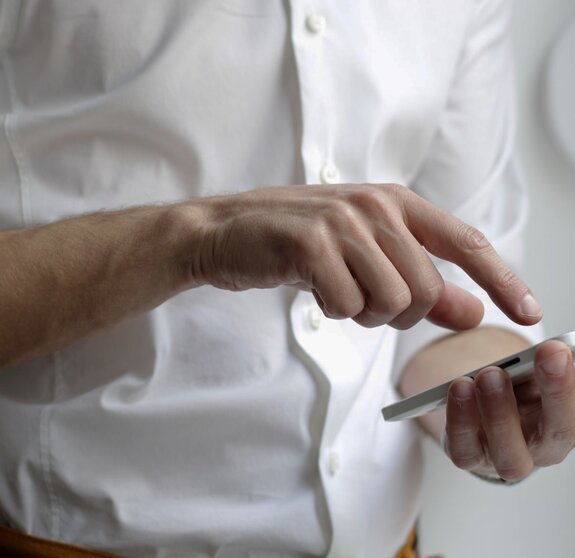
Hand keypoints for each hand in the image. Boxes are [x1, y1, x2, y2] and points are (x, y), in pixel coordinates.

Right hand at [189, 183, 541, 329]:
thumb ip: (422, 283)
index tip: (529, 313)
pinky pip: (347, 305)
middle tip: (362, 298)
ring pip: (391, 302)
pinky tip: (312, 287)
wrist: (227, 231)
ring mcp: (342, 222)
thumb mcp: (366, 256)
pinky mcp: (310, 244)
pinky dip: (333, 311)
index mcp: (395, 202)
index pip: (465, 243)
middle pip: (426, 290)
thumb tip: (473, 312)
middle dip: (399, 313)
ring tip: (335, 288)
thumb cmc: (298, 243)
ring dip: (363, 312)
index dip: (503, 279)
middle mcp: (375, 205)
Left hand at [444, 339, 574, 480]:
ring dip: (499, 411)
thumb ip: (546, 364)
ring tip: (487, 374)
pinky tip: (459, 387)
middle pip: (557, 433)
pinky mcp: (470, 457)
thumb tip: (559, 346)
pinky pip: (464, 449)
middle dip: (553, 392)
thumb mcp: (533, 372)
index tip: (559, 349)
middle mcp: (543, 448)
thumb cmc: (515, 386)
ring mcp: (506, 458)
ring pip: (509, 452)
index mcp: (566, 422)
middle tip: (539, 355)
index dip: (568, 384)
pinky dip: (459, 419)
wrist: (478, 403)